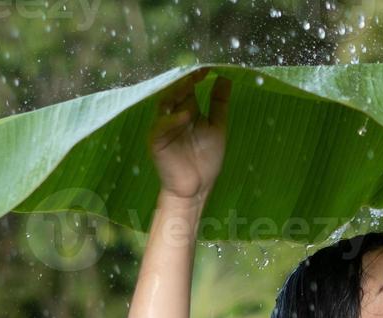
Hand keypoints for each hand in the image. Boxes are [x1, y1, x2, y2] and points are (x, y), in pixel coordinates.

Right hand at [147, 67, 231, 201]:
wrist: (197, 188)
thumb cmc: (206, 159)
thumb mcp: (217, 126)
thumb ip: (219, 103)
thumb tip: (225, 77)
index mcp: (187, 111)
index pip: (189, 88)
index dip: (197, 76)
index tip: (209, 65)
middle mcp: (173, 116)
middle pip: (175, 91)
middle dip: (186, 79)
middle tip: (197, 68)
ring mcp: (163, 127)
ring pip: (166, 104)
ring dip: (178, 93)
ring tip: (191, 83)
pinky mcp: (156, 141)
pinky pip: (162, 126)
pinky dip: (173, 120)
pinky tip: (186, 115)